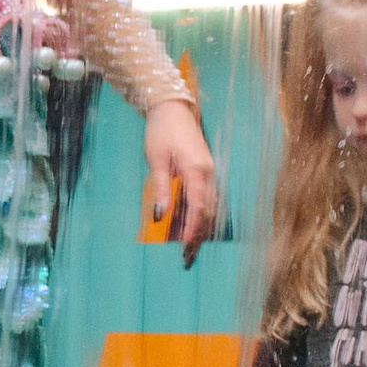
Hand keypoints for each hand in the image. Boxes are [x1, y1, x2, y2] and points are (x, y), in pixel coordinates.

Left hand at [143, 97, 219, 257]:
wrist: (172, 109)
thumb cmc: (161, 131)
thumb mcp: (156, 160)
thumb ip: (161, 188)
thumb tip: (161, 216)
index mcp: (196, 170)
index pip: (198, 206)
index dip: (193, 229)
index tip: (186, 247)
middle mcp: (208, 172)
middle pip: (208, 210)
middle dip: (199, 234)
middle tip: (188, 257)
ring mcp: (209, 171)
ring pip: (210, 205)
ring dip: (201, 226)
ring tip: (190, 248)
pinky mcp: (205, 170)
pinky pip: (207, 197)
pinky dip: (201, 213)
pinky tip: (190, 225)